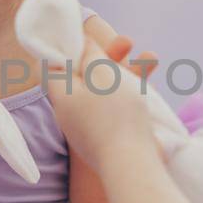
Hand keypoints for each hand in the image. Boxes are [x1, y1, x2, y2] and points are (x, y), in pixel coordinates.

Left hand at [44, 35, 160, 176]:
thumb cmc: (113, 113)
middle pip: (82, 78)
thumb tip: (82, 43)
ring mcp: (87, 130)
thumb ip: (90, 54)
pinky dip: (128, 96)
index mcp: (61, 95)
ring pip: (103, 94)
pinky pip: (114, 112)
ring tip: (150, 58)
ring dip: (124, 74)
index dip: (65, 48)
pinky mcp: (105, 142)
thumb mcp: (101, 72)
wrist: (129, 165)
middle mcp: (69, 113)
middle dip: (105, 57)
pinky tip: (147, 90)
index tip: (83, 37)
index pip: (52, 66)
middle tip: (127, 43)